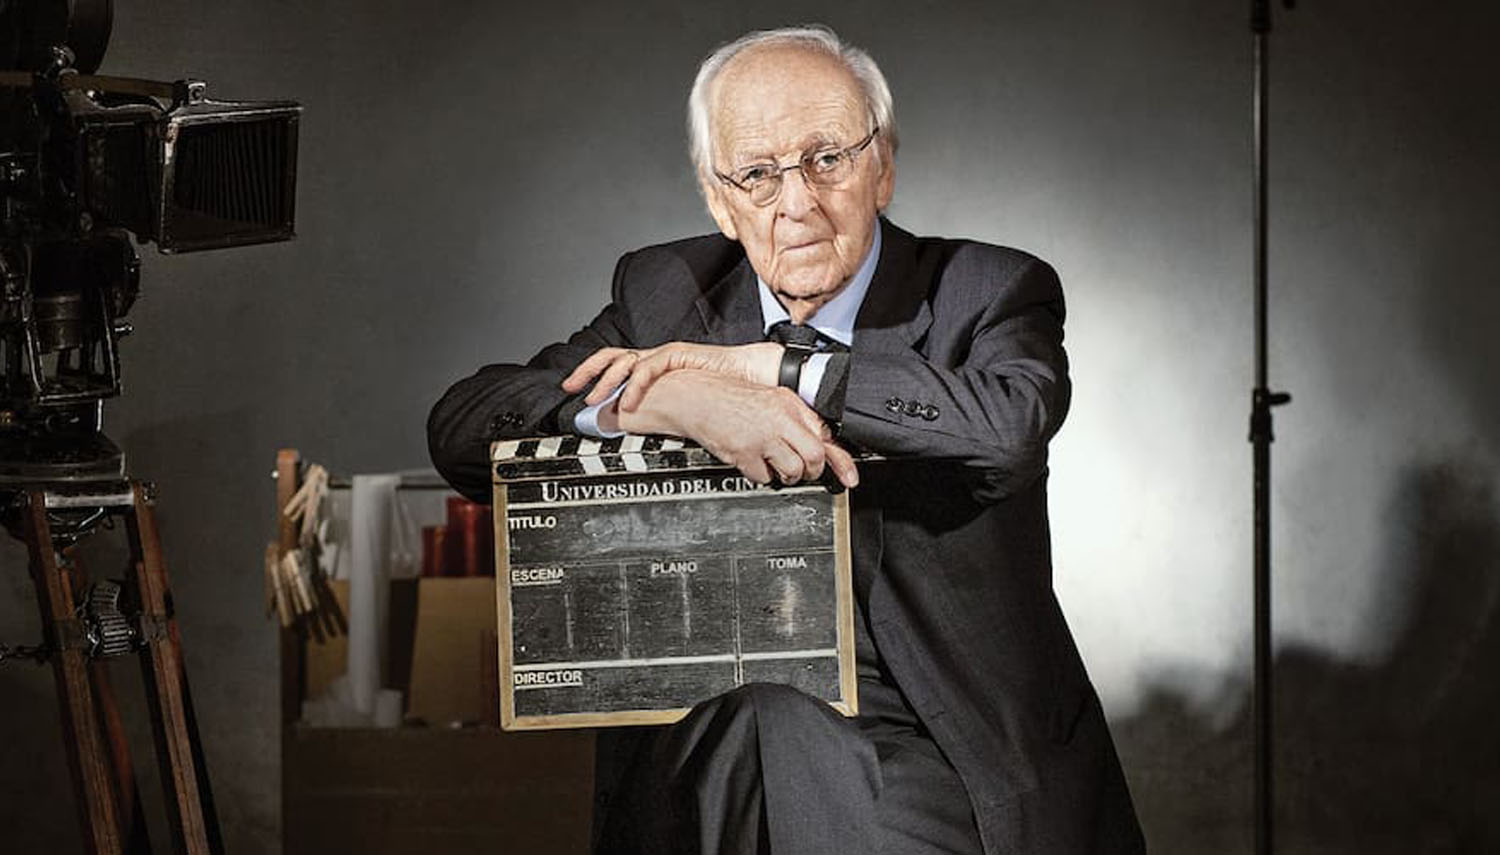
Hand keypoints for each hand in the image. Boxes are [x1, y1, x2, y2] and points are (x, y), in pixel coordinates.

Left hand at [561, 342, 781, 408]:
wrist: (747, 377)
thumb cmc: (717, 391)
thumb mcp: (676, 404)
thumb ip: (654, 411)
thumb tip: (632, 428)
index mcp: (651, 366)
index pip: (614, 365)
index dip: (591, 375)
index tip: (573, 390)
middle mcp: (653, 357)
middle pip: (609, 356)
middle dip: (585, 371)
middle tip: (569, 387)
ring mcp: (663, 353)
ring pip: (623, 360)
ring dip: (605, 380)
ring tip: (593, 398)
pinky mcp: (676, 354)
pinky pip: (647, 367)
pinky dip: (634, 386)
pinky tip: (627, 403)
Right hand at [610, 369, 856, 488]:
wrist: (695, 396)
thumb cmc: (730, 397)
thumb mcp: (770, 399)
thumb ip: (796, 417)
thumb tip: (820, 440)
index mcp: (789, 403)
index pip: (824, 434)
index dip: (839, 460)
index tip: (849, 475)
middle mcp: (779, 419)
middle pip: (815, 457)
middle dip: (811, 470)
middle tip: (803, 470)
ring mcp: (762, 437)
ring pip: (793, 471)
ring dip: (787, 475)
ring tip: (775, 464)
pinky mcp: (744, 453)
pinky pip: (764, 477)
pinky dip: (761, 475)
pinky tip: (753, 461)